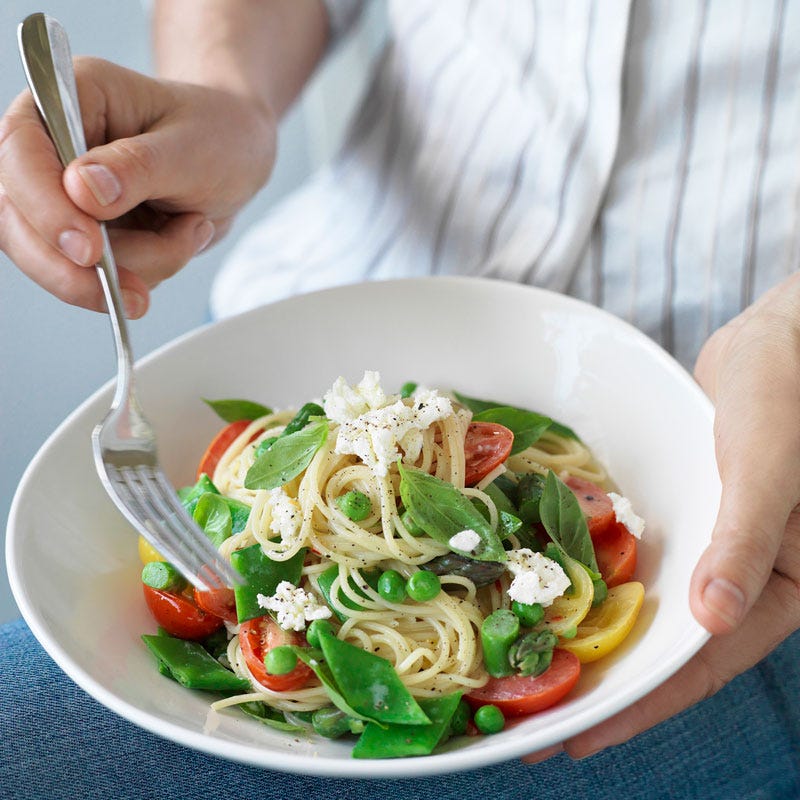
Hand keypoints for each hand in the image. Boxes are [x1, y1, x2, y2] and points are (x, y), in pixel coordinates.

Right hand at [0, 56, 276, 317]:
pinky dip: (145, 274)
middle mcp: (53, 146)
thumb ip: (137, 168)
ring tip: (193, 228)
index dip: (44, 207)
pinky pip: (96, 277)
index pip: (20, 150)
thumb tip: (80, 190)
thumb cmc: (218, 135)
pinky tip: (183, 237)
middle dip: (76, 268)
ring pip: (59, 260)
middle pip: (18, 219)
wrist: (238, 156)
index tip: (89, 250)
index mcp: (71, 96)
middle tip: (134, 292)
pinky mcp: (85, 234)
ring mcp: (63, 196)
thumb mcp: (192, 148)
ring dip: (134, 268)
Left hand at [526, 274, 799, 761]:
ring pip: (639, 607)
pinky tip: (547, 588)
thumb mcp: (769, 469)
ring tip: (525, 665)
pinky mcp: (677, 516)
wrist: (776, 341)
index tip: (571, 738)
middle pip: (658, 648)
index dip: (633, 705)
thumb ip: (746, 541)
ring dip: (587, 636)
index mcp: (775, 590)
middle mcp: (734, 579)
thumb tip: (713, 620)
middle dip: (597, 684)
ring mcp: (702, 549)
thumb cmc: (787, 397)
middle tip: (526, 719)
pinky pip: (631, 560)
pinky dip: (592, 578)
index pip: (696, 666)